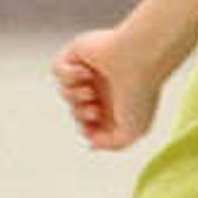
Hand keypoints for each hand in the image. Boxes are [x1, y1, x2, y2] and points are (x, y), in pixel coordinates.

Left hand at [51, 27, 168, 149]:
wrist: (138, 59)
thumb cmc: (139, 92)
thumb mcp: (131, 133)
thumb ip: (111, 145)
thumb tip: (92, 141)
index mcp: (119, 103)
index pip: (91, 122)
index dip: (87, 129)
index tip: (93, 127)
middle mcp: (105, 87)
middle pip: (76, 109)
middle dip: (80, 114)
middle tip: (94, 109)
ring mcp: (92, 69)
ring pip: (65, 92)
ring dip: (73, 96)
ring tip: (89, 91)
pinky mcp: (78, 53)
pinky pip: (57, 70)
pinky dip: (67, 76)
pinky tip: (85, 72)